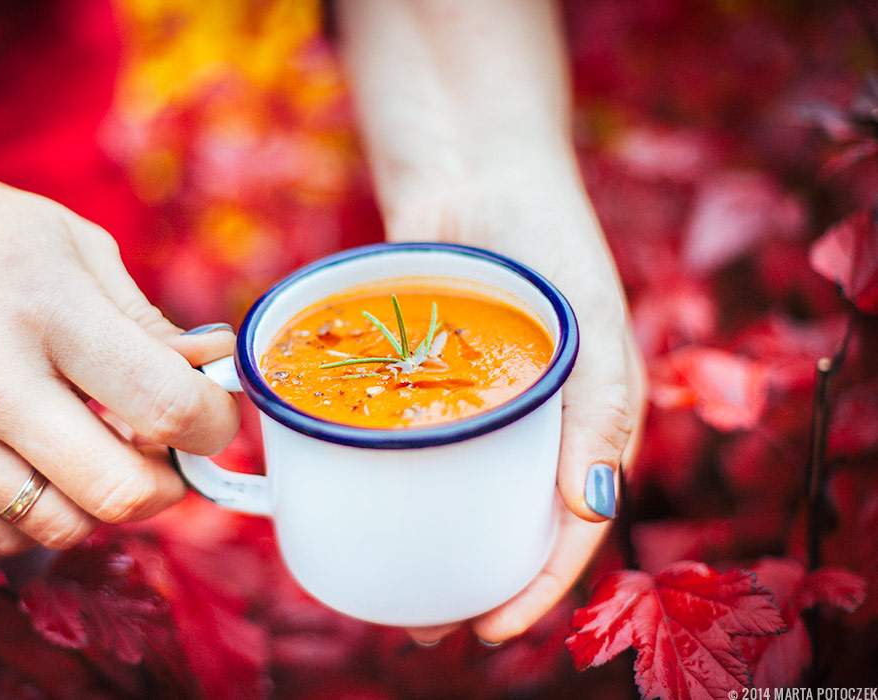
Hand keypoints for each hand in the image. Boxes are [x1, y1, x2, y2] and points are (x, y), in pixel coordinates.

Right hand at [0, 135, 239, 553]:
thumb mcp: (84, 250)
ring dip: (104, 505)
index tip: (214, 416)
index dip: (214, 424)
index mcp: (50, 315)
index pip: (165, 406)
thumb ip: (152, 325)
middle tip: (169, 454)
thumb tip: (213, 375)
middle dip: (170, 485)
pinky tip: (49, 466)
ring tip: (103, 454)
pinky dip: (42, 515)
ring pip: (61, 528)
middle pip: (120, 493)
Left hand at [387, 170, 646, 644]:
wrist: (472, 166)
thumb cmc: (547, 236)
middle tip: (425, 627)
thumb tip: (591, 506)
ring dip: (426, 544)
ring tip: (389, 589)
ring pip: (450, 491)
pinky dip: (388, 478)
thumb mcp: (593, 320)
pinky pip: (406, 438)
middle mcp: (527, 420)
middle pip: (505, 522)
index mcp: (583, 421)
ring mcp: (471, 403)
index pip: (570, 528)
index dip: (538, 587)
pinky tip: (361, 504)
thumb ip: (601, 406)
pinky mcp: (421, 379)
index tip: (491, 629)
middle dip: (472, 582)